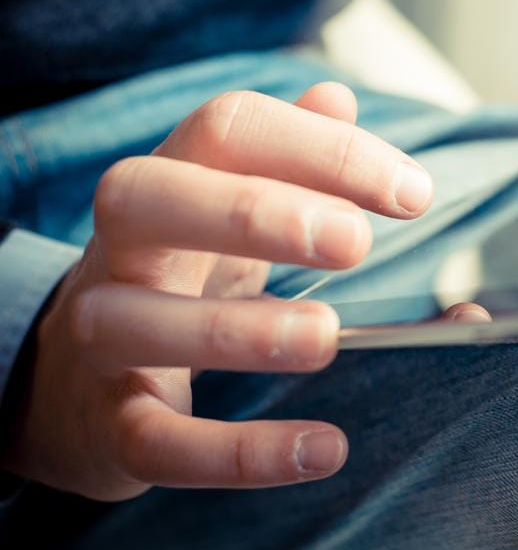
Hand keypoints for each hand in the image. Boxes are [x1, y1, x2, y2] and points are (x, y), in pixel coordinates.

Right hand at [0, 82, 485, 500]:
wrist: (72, 387)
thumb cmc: (181, 277)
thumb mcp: (230, 210)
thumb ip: (290, 154)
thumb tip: (337, 95)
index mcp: (172, 182)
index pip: (228, 129)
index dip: (322, 148)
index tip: (413, 194)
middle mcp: (125, 248)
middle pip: (152, 198)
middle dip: (255, 212)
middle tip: (356, 242)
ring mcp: (105, 337)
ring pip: (137, 321)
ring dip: (239, 331)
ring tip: (327, 337)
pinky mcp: (113, 428)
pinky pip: (160, 442)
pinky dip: (239, 453)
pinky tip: (324, 448)